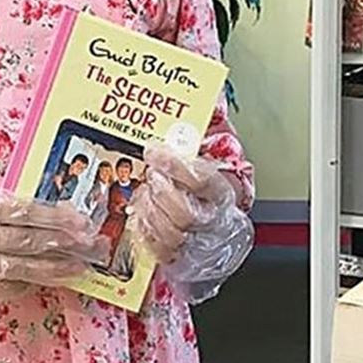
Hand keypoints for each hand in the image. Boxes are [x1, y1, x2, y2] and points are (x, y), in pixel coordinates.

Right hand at [0, 191, 108, 301]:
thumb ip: (14, 208)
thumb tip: (60, 214)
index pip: (24, 213)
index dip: (56, 218)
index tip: (81, 222)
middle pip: (26, 242)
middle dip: (62, 244)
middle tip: (90, 246)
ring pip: (21, 269)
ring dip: (55, 269)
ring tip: (78, 267)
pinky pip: (9, 287)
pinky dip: (32, 283)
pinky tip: (50, 279)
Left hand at [132, 145, 252, 303]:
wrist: (216, 220)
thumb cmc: (207, 186)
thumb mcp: (208, 155)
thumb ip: (202, 133)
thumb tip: (212, 105)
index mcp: (221, 192)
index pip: (202, 180)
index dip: (174, 166)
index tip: (153, 151)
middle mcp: (212, 220)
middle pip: (186, 214)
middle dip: (161, 193)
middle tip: (150, 176)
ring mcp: (197, 242)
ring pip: (171, 235)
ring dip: (150, 211)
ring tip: (145, 194)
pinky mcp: (179, 258)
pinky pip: (159, 250)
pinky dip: (145, 230)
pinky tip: (141, 214)